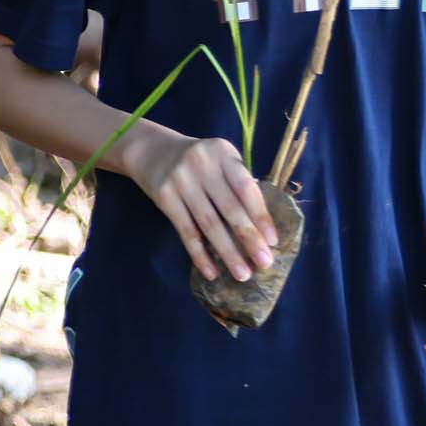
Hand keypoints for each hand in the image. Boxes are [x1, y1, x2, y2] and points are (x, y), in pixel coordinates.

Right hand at [128, 125, 277, 282]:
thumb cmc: (198, 161)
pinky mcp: (164, 197)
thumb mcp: (220, 160)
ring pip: (208, 224)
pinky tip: (212, 272)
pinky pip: (186, 231)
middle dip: (249, 239)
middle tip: (264, 263)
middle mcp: (201, 165)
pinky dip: (199, 255)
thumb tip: (263, 228)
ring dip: (227, 253)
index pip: (245, 188)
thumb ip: (238, 183)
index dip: (260, 216)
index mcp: (222, 153)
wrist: (152, 150)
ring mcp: (180, 181)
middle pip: (230, 209)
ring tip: (242, 274)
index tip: (273, 241)